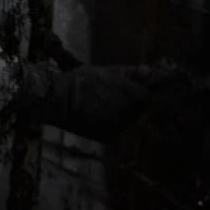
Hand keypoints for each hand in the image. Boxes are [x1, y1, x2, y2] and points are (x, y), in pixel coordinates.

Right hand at [21, 60, 192, 140]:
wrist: (57, 100)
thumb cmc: (82, 81)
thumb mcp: (106, 71)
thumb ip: (131, 73)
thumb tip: (152, 71)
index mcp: (132, 95)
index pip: (147, 96)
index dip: (142, 91)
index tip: (136, 88)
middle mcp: (129, 114)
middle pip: (138, 109)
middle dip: (131, 102)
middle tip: (113, 93)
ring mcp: (118, 128)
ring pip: (127, 120)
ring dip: (121, 113)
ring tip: (101, 103)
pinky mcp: (108, 137)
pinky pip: (116, 129)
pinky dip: (110, 122)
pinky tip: (96, 113)